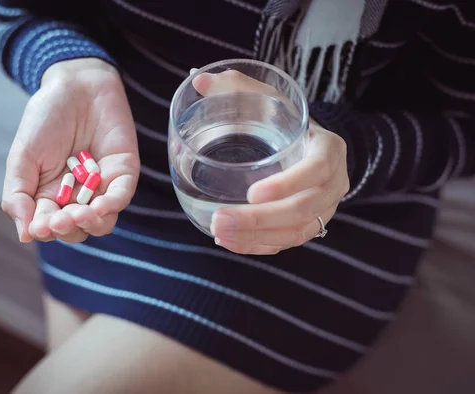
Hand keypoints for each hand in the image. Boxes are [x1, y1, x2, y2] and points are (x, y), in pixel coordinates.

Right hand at [2, 58, 139, 242]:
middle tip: (59, 219)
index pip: (48, 226)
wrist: (74, 85)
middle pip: (76, 230)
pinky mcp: (123, 173)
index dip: (45, 230)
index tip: (40, 227)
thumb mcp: (22, 156)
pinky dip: (111, 205)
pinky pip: (121, 197)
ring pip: (102, 222)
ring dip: (90, 224)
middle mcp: (77, 197)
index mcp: (49, 196)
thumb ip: (18, 194)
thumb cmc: (45, 119)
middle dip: (67, 229)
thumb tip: (25, 235)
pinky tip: (99, 205)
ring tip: (78, 214)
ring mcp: (102, 187)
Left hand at [191, 69, 348, 254]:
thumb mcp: (269, 98)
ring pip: (295, 233)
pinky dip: (257, 246)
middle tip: (220, 221)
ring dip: (255, 237)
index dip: (287, 184)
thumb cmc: (286, 119)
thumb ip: (236, 86)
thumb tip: (198, 79)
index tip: (252, 193)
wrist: (308, 145)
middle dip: (260, 220)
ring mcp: (324, 209)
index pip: (316, 170)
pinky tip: (228, 242)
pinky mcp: (309, 225)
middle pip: (303, 210)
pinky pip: (286, 243)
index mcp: (328, 149)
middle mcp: (333, 184)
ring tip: (218, 233)